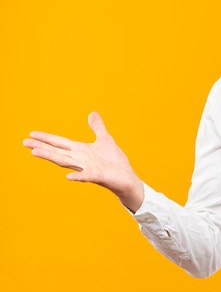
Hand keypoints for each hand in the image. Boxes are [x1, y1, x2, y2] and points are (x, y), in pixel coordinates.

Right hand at [23, 112, 143, 211]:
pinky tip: (67, 177)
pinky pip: (86, 176)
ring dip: (51, 157)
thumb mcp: (105, 139)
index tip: (31, 134)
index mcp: (81, 150)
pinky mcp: (98, 176)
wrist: (126, 178)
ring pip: (66, 162)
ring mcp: (87, 168)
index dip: (47, 138)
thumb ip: (97, 127)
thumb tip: (92, 113)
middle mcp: (81, 159)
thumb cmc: (114, 161)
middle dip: (42, 147)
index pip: (60, 143)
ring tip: (35, 153)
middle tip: (24, 142)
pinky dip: (77, 176)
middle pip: (57, 152)